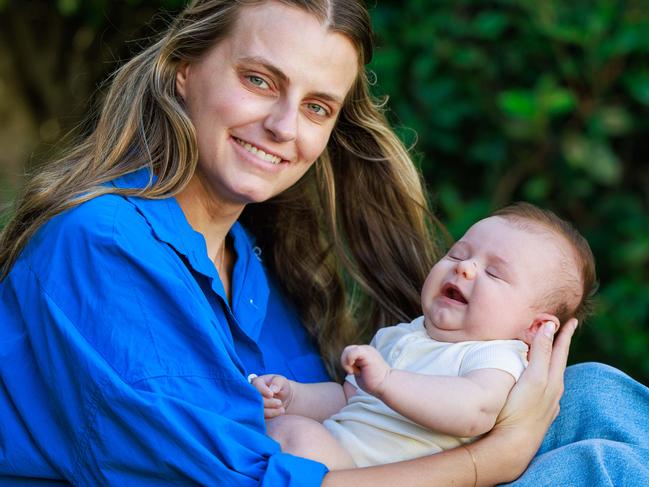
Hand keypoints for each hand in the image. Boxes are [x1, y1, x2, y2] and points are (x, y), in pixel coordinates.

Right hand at [251, 374, 293, 418]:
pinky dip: (270, 415)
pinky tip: (280, 412)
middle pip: (255, 399)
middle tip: (280, 403)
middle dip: (268, 402)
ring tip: (282, 409)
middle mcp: (252, 393)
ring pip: (258, 410)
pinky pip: (260, 417)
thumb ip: (277, 383)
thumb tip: (273, 389)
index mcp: (257, 382)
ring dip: (270, 411)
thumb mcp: (281, 381)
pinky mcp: (256, 413)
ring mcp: (253, 404)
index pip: (256, 385)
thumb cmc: (280, 386)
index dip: (263, 390)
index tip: (272, 394)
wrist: (282, 397)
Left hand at [341, 344, 390, 396]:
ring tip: (356, 372)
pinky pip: (351, 352)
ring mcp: (367, 350)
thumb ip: (354, 366)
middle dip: (346, 363)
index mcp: (365, 353)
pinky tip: (355, 371)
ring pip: (347, 350)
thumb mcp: (361, 372)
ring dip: (347, 364)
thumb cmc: (375, 382)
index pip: (348, 352)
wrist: (387, 385)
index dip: (347, 363)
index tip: (355, 373)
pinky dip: (349, 362)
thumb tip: (345, 364)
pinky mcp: (366, 353)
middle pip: (347, 350)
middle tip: (354, 373)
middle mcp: (366, 349)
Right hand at [485, 319, 577, 478]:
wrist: (511, 445)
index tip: (570, 320)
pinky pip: (545, 388)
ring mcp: (546, 403)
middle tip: (563, 331)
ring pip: (552, 376)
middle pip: (558, 362)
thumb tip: (549, 326)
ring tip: (550, 352)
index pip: (560, 350)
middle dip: (560, 346)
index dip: (564, 334)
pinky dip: (544, 376)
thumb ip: (541, 352)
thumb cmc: (518, 409)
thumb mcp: (533, 377)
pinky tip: (538, 381)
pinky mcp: (537, 412)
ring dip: (551, 361)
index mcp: (552, 379)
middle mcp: (553, 391)